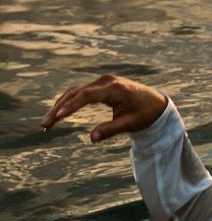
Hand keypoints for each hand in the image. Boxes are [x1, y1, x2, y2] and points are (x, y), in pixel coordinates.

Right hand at [40, 74, 168, 141]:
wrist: (157, 103)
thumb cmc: (146, 114)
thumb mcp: (130, 124)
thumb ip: (111, 130)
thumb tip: (91, 139)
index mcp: (114, 88)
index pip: (86, 96)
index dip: (71, 106)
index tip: (58, 116)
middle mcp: (106, 81)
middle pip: (76, 93)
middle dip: (59, 109)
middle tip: (45, 125)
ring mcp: (102, 82)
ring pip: (75, 92)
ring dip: (60, 106)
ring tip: (48, 123)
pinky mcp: (100, 85)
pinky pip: (80, 93)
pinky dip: (69, 102)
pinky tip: (59, 114)